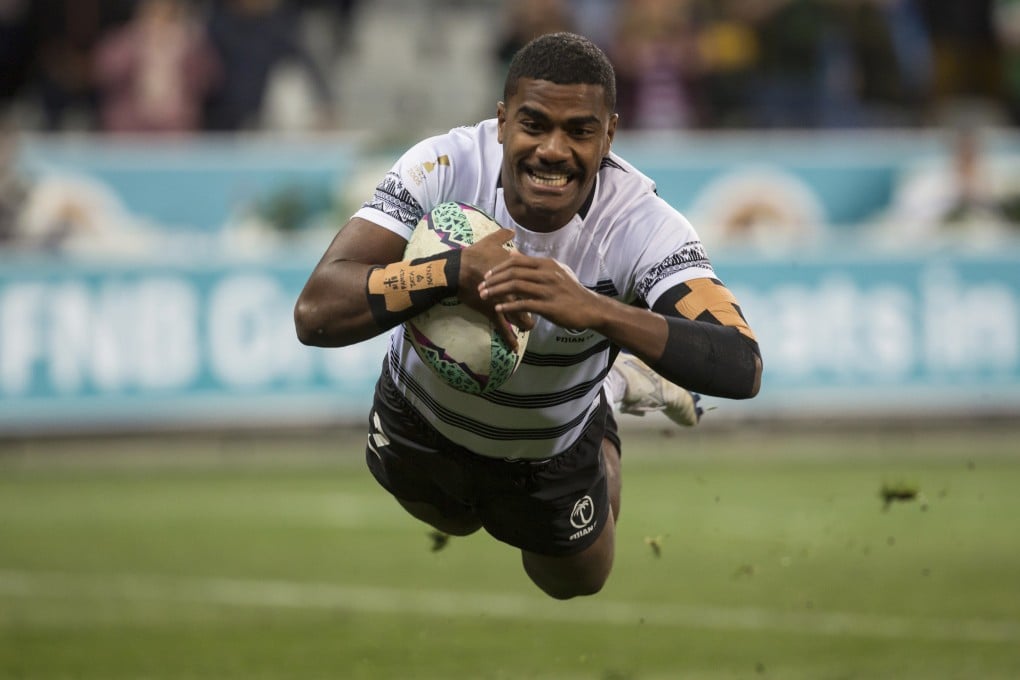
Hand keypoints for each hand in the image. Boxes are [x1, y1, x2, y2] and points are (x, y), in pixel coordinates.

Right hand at [458, 228, 534, 348]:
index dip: (541, 286)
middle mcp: (513, 286)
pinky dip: (509, 338)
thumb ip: (502, 237)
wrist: (457, 269)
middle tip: (544, 309)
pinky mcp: (492, 309)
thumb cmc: (473, 255)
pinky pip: (502, 327)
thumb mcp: (489, 242)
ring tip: (530, 326)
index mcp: (516, 270)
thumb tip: (510, 230)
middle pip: (531, 299)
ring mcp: (503, 299)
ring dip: (525, 322)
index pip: (533, 280)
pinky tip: (515, 348)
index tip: (545, 289)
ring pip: (519, 314)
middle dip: (538, 306)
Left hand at [478, 255, 603, 331]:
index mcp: (546, 264)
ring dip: (497, 292)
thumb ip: (532, 264)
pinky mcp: (549, 306)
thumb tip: (512, 253)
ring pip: (516, 287)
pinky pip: (524, 304)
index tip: (486, 276)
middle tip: (481, 287)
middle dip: (493, 280)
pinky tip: (499, 309)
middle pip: (513, 273)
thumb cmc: (569, 291)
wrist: (590, 308)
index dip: (498, 268)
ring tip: (485, 297)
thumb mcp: (554, 272)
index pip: (516, 261)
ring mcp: (548, 290)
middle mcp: (547, 274)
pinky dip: (509, 306)